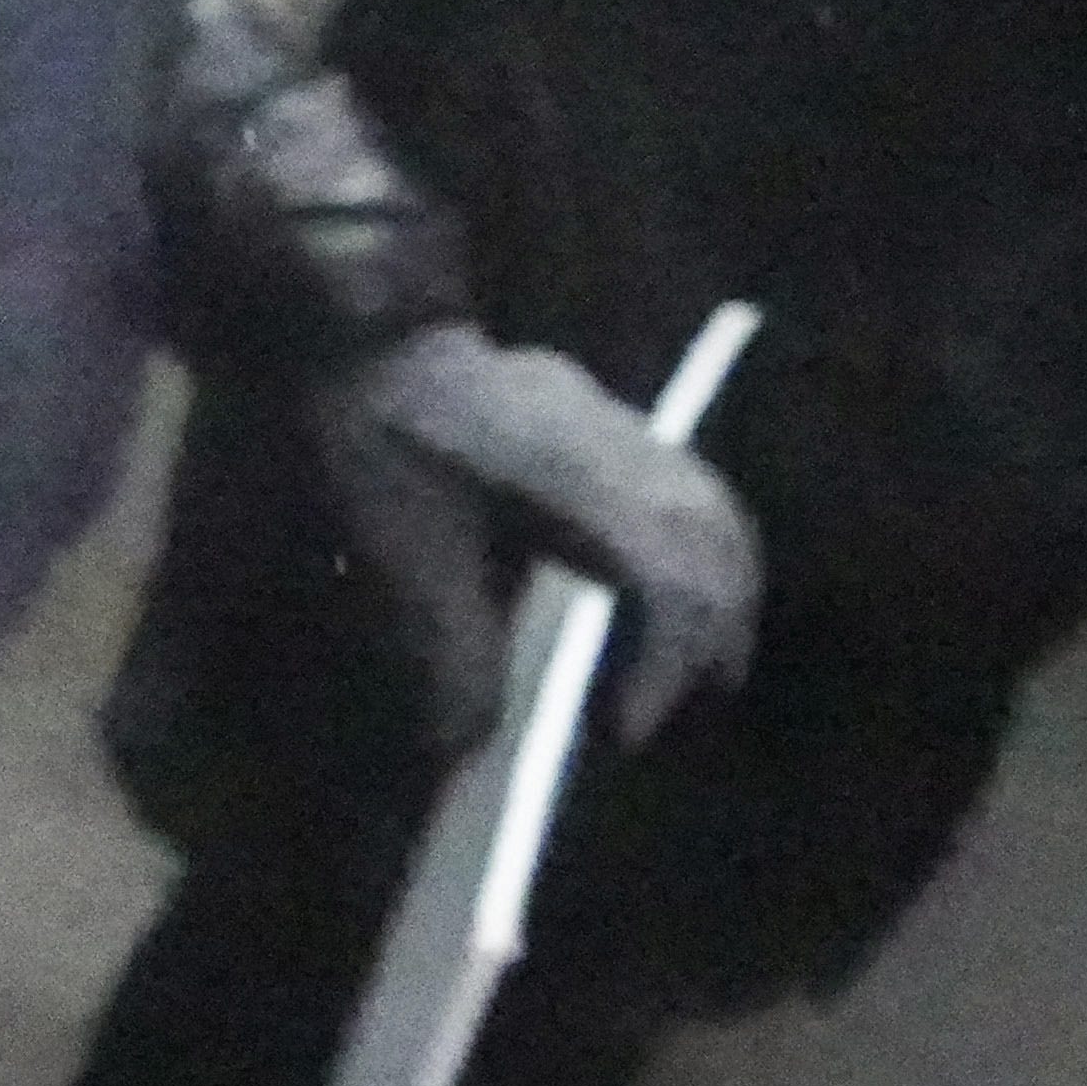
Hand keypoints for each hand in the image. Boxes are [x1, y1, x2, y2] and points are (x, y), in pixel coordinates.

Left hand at [320, 325, 762, 746]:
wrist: (369, 336)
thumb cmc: (376, 436)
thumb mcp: (396, 549)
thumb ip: (447, 649)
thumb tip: (476, 750)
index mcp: (571, 470)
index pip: (666, 572)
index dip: (661, 663)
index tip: (621, 731)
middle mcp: (620, 442)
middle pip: (714, 546)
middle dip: (704, 642)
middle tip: (652, 720)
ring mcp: (627, 424)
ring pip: (717, 518)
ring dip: (715, 602)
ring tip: (680, 675)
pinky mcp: (621, 426)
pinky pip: (696, 498)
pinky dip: (703, 561)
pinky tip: (667, 608)